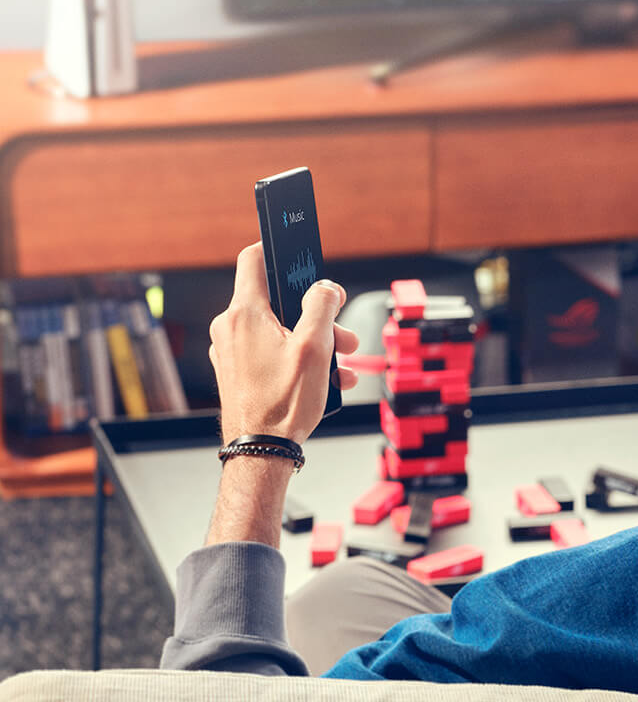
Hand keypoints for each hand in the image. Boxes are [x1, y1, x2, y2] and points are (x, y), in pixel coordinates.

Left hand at [208, 243, 360, 444]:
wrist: (261, 451)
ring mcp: (232, 351)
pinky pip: (272, 353)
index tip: (298, 253)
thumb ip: (322, 306)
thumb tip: (325, 288)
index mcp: (245, 313)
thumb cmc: (282, 403)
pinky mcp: (238, 372)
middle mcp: (231, 328)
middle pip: (279, 302)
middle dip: (317, 315)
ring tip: (341, 364)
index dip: (279, 250)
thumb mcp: (315, 347)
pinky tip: (327, 379)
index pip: (254, 259)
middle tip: (342, 334)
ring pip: (280, 331)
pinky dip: (299, 359)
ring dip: (314, 342)